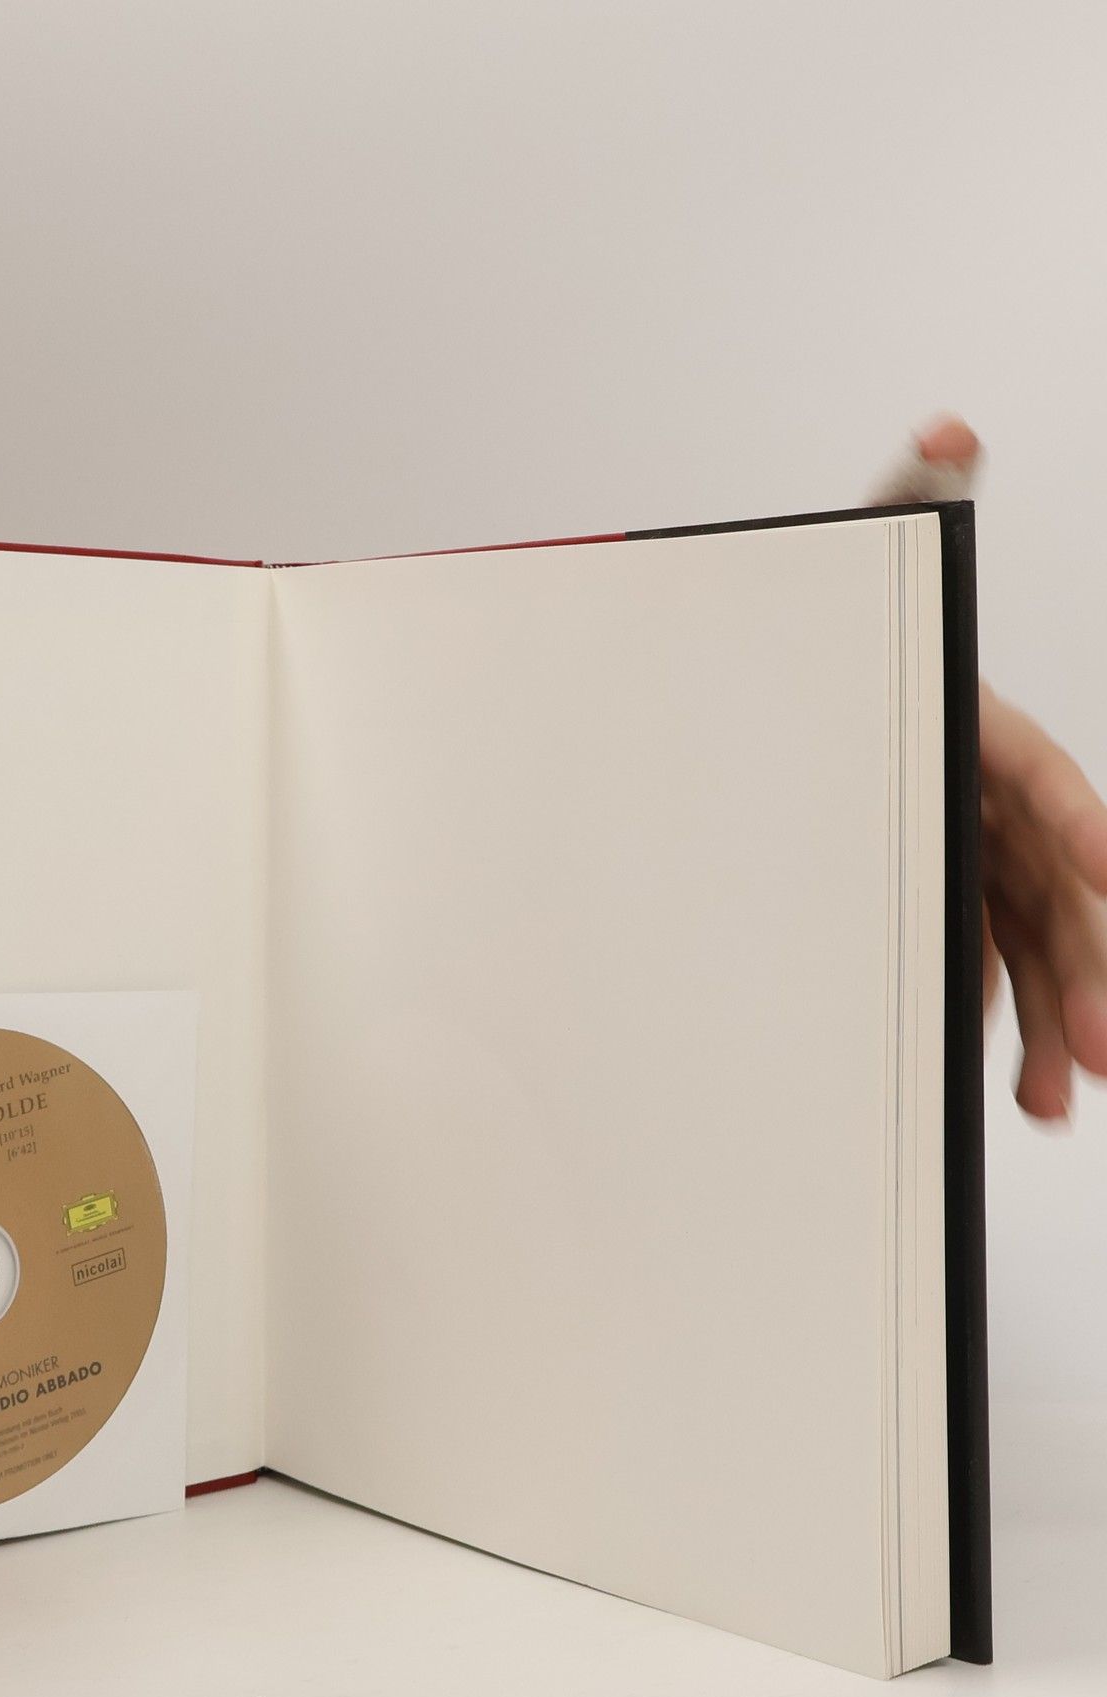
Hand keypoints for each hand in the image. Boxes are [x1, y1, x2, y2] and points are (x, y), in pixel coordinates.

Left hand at [872, 417, 1106, 1119]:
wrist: (787, 698)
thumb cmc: (846, 638)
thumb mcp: (875, 567)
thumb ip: (913, 497)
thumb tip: (949, 427)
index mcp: (984, 731)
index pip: (1049, 780)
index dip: (1079, 824)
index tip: (1104, 873)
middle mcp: (996, 800)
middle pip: (1056, 893)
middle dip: (1087, 968)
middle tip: (1101, 1046)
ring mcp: (978, 857)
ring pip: (1034, 949)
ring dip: (1055, 1026)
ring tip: (1057, 1104)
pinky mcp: (950, 901)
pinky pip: (989, 969)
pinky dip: (1004, 1027)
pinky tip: (1017, 1091)